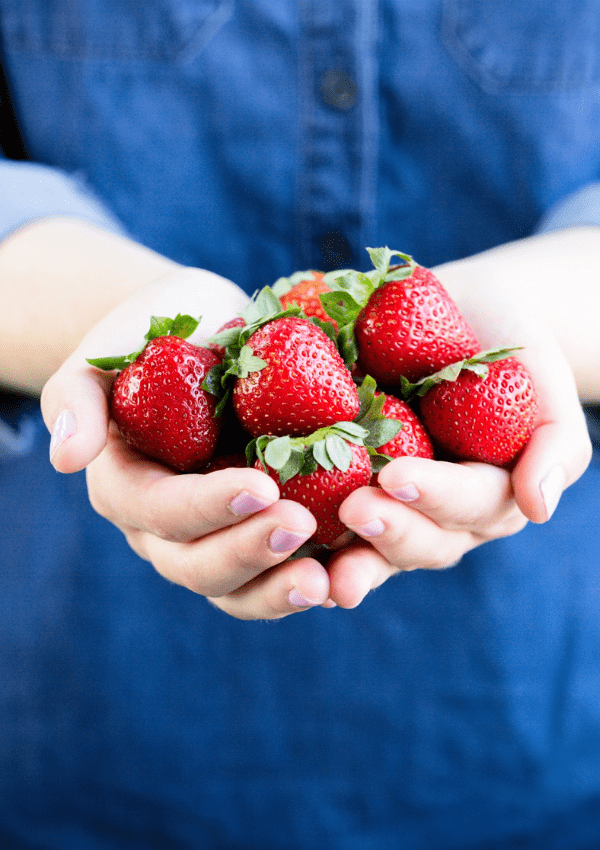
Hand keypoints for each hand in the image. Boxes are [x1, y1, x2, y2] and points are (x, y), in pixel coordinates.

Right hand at [41, 266, 329, 619]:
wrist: (205, 330)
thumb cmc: (152, 330)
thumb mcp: (108, 346)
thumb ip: (79, 396)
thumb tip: (67, 456)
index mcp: (127, 486)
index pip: (159, 511)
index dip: (206, 507)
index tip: (261, 485)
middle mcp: (167, 528)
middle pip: (198, 566)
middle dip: (249, 552)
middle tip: (304, 525)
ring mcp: (217, 536)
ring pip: (240, 588)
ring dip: (281, 590)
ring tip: (331, 581)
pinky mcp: (262, 531)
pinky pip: (283, 570)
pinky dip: (319, 577)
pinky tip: (356, 570)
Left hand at [324, 234, 593, 608]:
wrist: (456, 309)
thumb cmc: (508, 337)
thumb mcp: (541, 377)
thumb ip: (554, 442)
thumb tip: (539, 508)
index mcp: (491, 492)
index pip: (471, 503)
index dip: (436, 497)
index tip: (397, 477)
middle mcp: (441, 513)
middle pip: (422, 541)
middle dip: (389, 532)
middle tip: (354, 509)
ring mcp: (393, 506)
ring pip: (373, 550)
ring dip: (346, 559)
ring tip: (311, 563)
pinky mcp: (345, 487)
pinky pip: (325, 524)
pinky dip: (302, 538)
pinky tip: (268, 537)